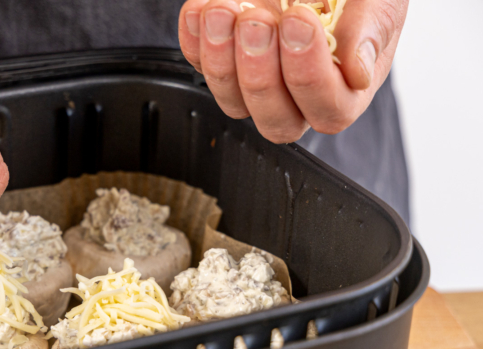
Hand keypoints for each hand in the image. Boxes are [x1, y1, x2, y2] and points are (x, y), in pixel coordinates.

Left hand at [178, 0, 407, 142]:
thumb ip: (372, 29)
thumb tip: (357, 72)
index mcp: (346, 88)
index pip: (328, 110)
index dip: (310, 75)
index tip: (300, 21)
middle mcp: (298, 96)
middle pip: (276, 119)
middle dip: (261, 74)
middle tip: (258, 21)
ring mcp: (256, 83)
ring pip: (233, 101)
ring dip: (221, 58)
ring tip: (224, 10)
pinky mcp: (223, 62)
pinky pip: (199, 66)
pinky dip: (195, 39)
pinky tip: (202, 10)